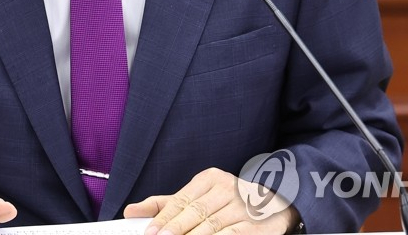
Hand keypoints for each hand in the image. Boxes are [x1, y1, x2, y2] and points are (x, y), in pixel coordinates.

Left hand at [124, 167, 299, 234]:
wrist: (275, 206)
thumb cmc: (229, 203)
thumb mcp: (199, 197)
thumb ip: (166, 204)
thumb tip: (132, 211)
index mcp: (210, 178)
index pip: (182, 199)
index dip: (164, 217)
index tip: (150, 232)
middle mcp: (227, 188)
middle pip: (195, 212)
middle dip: (176, 229)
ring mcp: (243, 206)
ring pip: (212, 226)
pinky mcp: (257, 225)